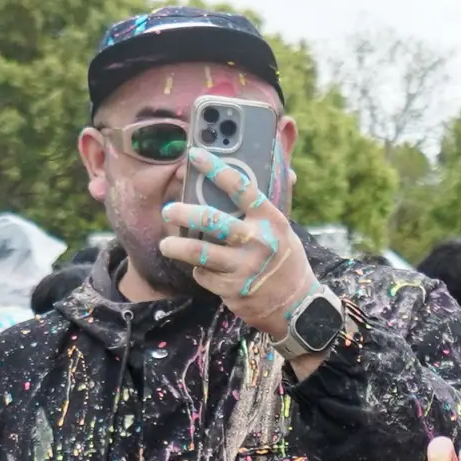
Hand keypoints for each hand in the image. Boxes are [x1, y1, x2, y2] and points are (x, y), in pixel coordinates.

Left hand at [158, 148, 315, 334]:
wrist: (296, 306)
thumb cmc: (285, 260)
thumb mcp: (284, 230)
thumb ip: (268, 205)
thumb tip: (284, 170)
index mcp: (271, 221)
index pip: (242, 189)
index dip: (216, 169)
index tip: (195, 155)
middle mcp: (258, 242)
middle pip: (212, 221)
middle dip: (184, 213)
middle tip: (168, 210)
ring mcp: (244, 268)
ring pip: (199, 253)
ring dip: (176, 247)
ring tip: (165, 244)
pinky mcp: (232, 290)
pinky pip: (203, 275)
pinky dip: (198, 270)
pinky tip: (201, 268)